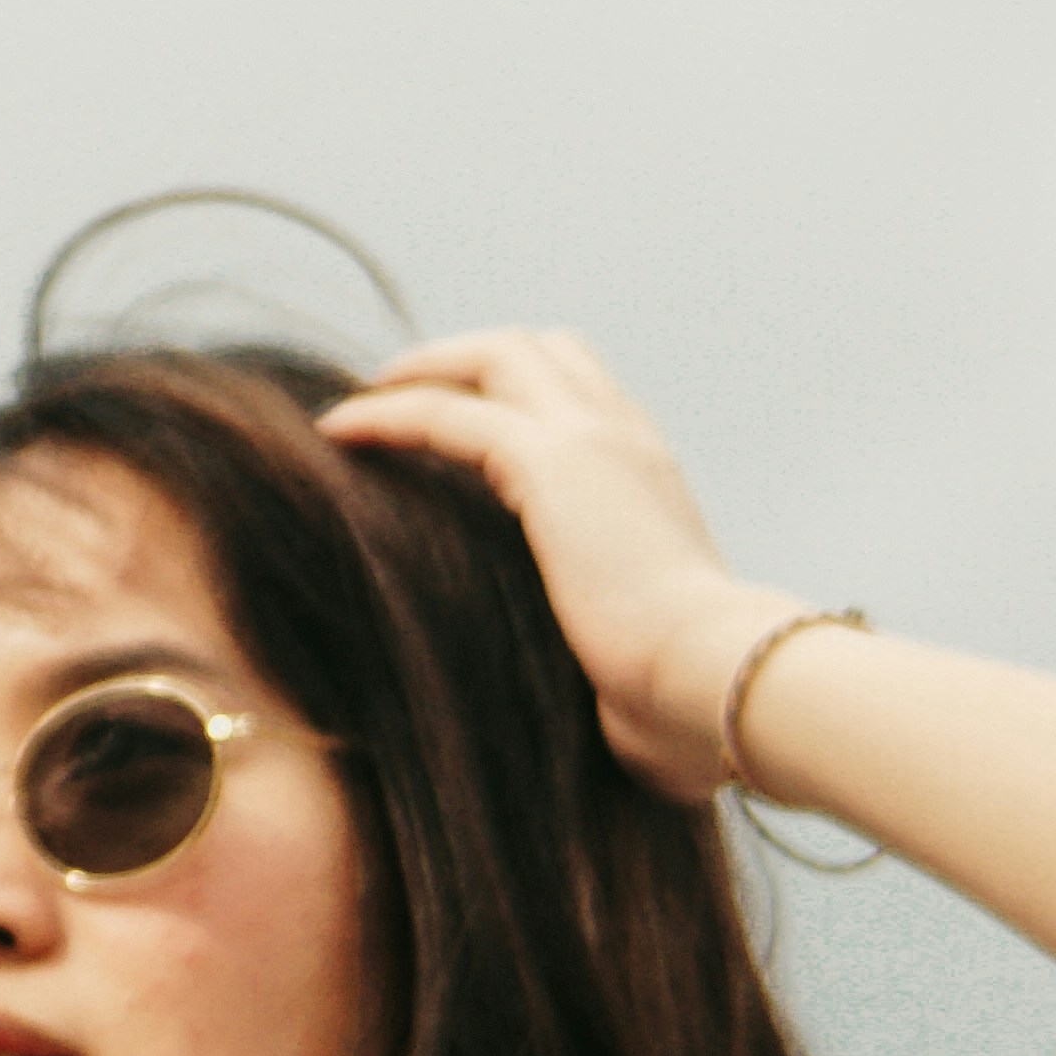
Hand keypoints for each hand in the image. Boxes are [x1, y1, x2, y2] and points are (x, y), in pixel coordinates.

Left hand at [320, 330, 795, 800]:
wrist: (717, 683)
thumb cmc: (686, 698)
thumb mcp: (643, 649)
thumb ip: (611, 641)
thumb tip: (597, 706)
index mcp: (652, 478)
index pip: (583, 396)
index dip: (515, 394)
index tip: (450, 424)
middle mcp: (628, 440)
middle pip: (540, 349)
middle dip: (463, 358)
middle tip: (393, 395)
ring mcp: (594, 441)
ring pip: (496, 355)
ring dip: (421, 368)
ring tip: (359, 405)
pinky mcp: (552, 464)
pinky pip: (448, 411)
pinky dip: (388, 414)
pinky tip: (338, 433)